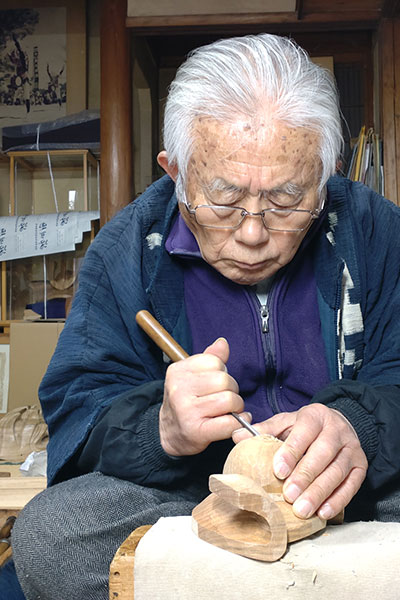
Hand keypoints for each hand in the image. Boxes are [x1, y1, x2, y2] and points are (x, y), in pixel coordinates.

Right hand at [160, 338, 248, 455]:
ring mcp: (186, 411)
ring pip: (229, 400)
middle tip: (226, 399)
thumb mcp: (191, 376)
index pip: (215, 361)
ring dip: (237, 407)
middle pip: (224, 380)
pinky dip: (238, 423)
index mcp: (178, 371)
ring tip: (229, 411)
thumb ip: (209, 358)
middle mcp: (179, 389)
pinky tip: (236, 422)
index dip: (223, 372)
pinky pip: (229, 423)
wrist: (169, 433)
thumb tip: (223, 343)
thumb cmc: (185, 401)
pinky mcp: (196, 431)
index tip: (217, 384)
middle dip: (232, 390)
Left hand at [232, 403, 366, 518]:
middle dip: (305, 476)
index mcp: (315, 416)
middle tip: (289, 495)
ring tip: (302, 509)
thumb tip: (237, 436)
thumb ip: (265, 430)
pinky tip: (323, 512)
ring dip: (319, 492)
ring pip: (337, 472)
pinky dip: (338, 500)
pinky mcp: (361, 466)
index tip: (278, 470)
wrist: (341, 424)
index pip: (304, 432)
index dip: (291, 452)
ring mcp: (351, 449)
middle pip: (323, 454)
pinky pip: (351, 485)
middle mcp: (337, 430)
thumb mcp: (287, 422)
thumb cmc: (307, 427)